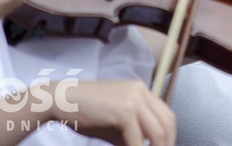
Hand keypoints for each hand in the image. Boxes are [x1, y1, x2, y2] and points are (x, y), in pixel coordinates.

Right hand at [54, 80, 175, 145]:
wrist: (62, 100)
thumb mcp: (114, 124)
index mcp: (141, 91)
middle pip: (167, 122)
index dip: (169, 136)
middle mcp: (141, 92)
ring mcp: (134, 99)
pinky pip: (138, 138)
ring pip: (158, 131)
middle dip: (168, 144)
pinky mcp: (125, 111)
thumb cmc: (86, 112)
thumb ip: (132, 134)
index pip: (166, 115)